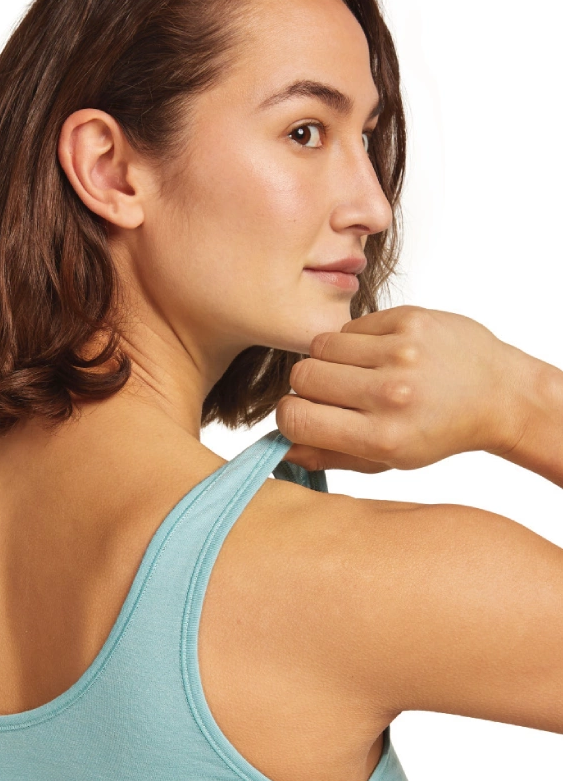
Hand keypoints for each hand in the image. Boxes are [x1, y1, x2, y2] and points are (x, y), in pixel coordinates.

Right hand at [275, 305, 529, 472]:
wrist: (499, 394)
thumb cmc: (439, 431)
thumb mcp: (387, 461)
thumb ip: (329, 456)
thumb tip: (280, 450)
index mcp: (381, 438)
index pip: (296, 418)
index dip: (290, 415)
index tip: (305, 414)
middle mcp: (391, 395)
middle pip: (302, 377)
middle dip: (308, 385)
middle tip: (333, 392)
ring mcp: (401, 353)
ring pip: (321, 346)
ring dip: (330, 359)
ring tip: (357, 371)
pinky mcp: (409, 319)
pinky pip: (351, 325)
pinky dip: (356, 340)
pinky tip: (380, 354)